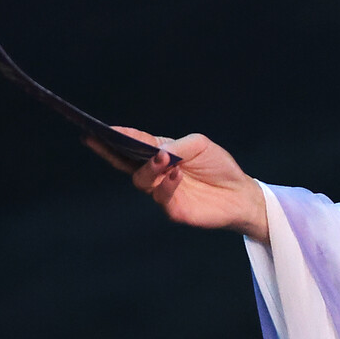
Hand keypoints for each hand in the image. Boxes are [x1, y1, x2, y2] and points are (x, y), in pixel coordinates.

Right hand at [94, 127, 268, 242]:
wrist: (240, 193)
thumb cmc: (218, 166)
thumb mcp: (199, 145)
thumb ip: (177, 145)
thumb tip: (159, 151)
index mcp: (158, 152)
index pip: (133, 143)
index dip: (115, 136)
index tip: (99, 129)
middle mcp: (155, 172)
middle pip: (124, 162)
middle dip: (109, 150)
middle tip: (99, 139)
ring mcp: (161, 191)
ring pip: (141, 179)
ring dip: (149, 167)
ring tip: (163, 159)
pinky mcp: (172, 209)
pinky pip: (161, 196)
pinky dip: (167, 183)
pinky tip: (177, 174)